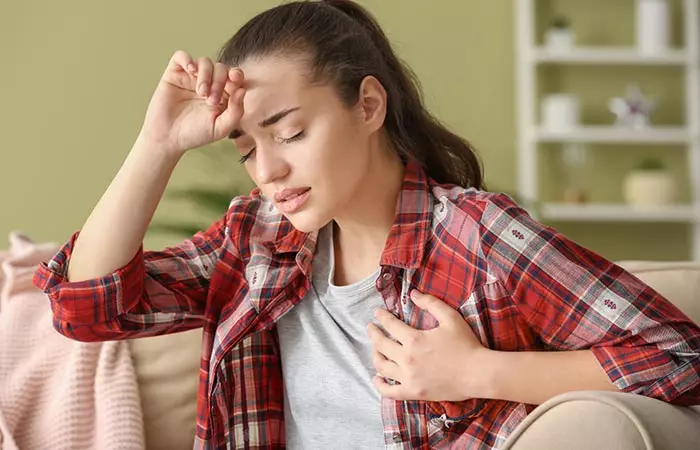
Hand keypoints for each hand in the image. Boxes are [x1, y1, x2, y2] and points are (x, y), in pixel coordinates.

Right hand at [138, 51, 245, 156]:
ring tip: (201, 92)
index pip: (235, 77)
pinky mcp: (174, 74)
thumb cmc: (196, 134)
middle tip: (211, 100)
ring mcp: (191, 77)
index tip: (235, 80)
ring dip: (206, 75)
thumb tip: (242, 90)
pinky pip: (181, 56)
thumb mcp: (221, 127)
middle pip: (221, 68)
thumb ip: (236, 111)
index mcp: (223, 94)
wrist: (168, 138)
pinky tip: (191, 71)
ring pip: (204, 61)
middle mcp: (209, 83)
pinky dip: (187, 59)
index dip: (237, 76)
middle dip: (219, 82)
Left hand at [367, 290, 490, 401]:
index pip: (390, 325)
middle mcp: (407, 359)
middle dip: (373, 334)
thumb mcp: (450, 317)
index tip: (378, 313)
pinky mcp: (413, 393)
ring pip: (382, 367)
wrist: (477, 373)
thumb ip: (430, 303)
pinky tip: (376, 378)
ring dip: (375, 356)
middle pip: (381, 345)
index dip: (382, 317)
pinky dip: (379, 385)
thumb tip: (413, 294)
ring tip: (375, 350)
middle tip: (371, 328)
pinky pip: (389, 392)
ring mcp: (408, 378)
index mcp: (414, 339)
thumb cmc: (466, 344)